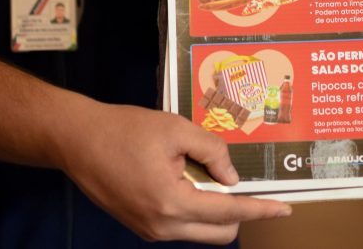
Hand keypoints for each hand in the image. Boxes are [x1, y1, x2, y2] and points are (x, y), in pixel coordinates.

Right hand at [56, 98, 290, 243]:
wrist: (77, 140)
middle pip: (219, 232)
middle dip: (238, 212)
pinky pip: (181, 225)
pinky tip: (188, 177)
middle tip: (240, 180)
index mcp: (172, 203)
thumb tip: (232, 178)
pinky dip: (194, 207)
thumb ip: (211, 151)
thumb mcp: (175, 129)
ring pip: (200, 231)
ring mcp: (149, 230)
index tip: (285, 208)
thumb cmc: (124, 129)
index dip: (260, 209)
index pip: (229, 213)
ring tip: (206, 172)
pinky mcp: (141, 225)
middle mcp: (162, 226)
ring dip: (214, 209)